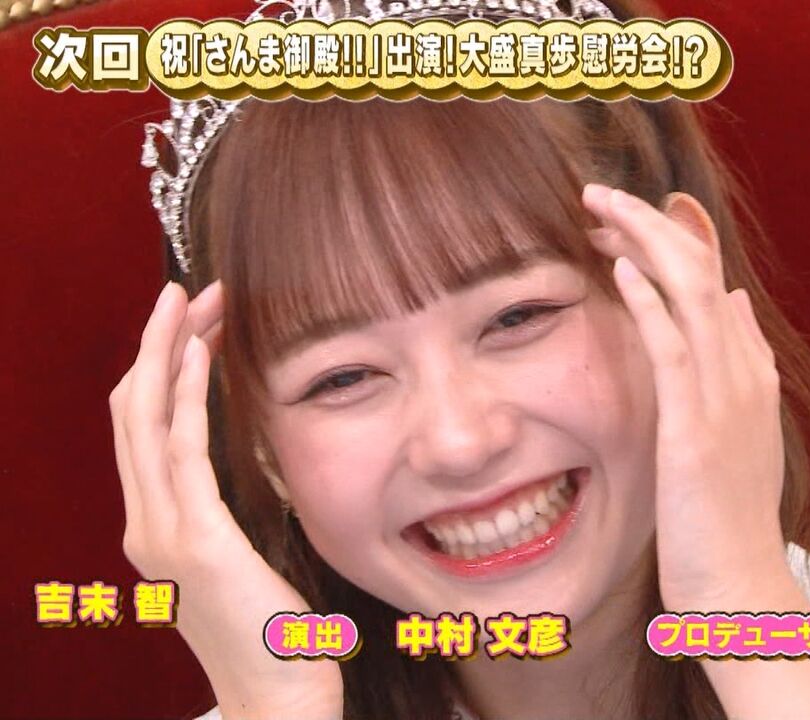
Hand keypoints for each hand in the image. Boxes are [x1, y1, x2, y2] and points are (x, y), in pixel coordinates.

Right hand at [110, 282, 342, 718]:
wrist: (275, 698)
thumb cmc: (274, 635)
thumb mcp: (247, 559)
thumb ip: (232, 513)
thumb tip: (253, 464)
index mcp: (157, 526)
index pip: (146, 429)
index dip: (161, 369)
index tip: (193, 324)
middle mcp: (146, 523)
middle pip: (134, 411)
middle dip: (158, 345)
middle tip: (186, 291)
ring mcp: (161, 531)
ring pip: (146, 419)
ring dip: (166, 352)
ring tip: (187, 299)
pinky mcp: (194, 538)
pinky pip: (182, 449)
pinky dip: (186, 394)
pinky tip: (198, 351)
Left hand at [581, 185, 804, 612]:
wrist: (740, 586)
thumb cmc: (726, 518)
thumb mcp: (736, 431)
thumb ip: (735, 364)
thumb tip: (729, 301)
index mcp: (750, 372)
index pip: (713, 282)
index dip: (671, 238)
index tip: (625, 218)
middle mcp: (744, 373)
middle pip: (702, 270)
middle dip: (651, 222)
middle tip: (600, 195)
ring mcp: (725, 399)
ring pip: (689, 292)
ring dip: (643, 241)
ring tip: (599, 207)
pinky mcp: (694, 430)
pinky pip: (672, 348)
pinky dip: (648, 300)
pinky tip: (618, 267)